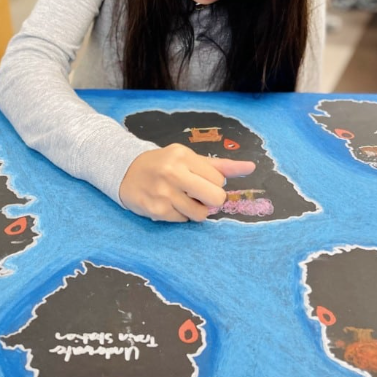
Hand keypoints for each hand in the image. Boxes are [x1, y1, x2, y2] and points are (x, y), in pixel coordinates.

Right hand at [119, 144, 255, 221]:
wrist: (126, 171)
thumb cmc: (163, 164)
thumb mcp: (188, 158)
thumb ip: (220, 165)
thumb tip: (251, 167)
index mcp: (184, 156)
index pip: (219, 180)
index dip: (214, 184)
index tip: (200, 180)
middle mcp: (173, 173)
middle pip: (216, 198)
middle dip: (212, 200)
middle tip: (199, 195)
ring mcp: (164, 193)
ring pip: (201, 214)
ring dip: (196, 210)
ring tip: (183, 200)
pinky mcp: (156, 210)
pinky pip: (183, 220)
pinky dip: (180, 215)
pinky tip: (169, 204)